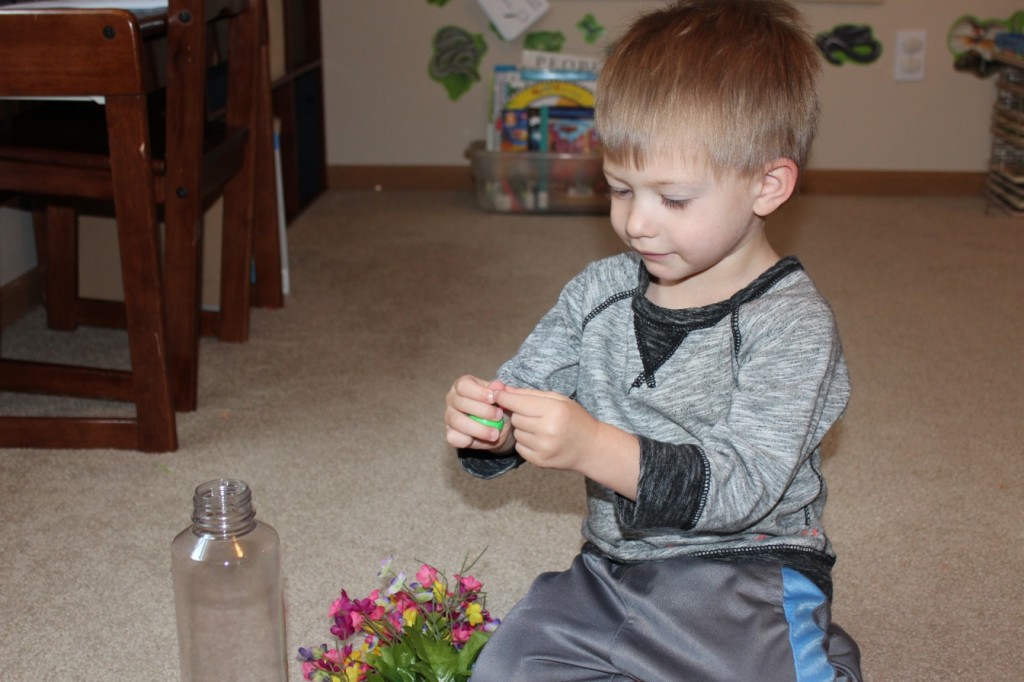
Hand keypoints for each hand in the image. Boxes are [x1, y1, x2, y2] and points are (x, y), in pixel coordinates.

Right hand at [444, 375, 510, 450]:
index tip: (494, 399)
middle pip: (460, 403)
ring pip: (457, 421)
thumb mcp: (501, 398)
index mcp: (462, 385)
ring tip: (495, 433)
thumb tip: (498, 386)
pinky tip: (482, 440)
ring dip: (478, 428)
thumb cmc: (497, 406)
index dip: (478, 392)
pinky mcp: (450, 434)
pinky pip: (453, 438)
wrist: (499, 427)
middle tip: (499, 416)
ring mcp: (449, 417)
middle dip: (482, 411)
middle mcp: (452, 399)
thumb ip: (500, 392)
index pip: (463, 385)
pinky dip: (468, 440)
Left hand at [494, 386, 639, 497]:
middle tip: (534, 414)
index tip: (497, 393)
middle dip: (519, 414)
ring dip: (523, 429)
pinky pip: (519, 448)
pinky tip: (539, 440)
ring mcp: (543, 448)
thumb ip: (529, 394)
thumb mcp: (558, 400)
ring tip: (539, 428)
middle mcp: (547, 429)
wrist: (591, 447)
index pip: (518, 402)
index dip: (504, 397)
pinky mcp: (540, 461)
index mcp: (553, 410)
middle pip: (515, 417)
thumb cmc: (575, 419)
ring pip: (516, 433)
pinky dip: (525, 443)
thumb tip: (501, 389)